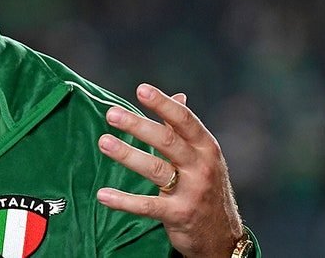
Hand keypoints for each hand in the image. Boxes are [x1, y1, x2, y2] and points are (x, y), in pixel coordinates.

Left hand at [95, 83, 243, 256]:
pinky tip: (103, 194)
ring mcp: (191, 192)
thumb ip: (185, 128)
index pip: (184, 120)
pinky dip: (124, 201)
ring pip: (155, 169)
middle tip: (111, 114)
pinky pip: (148, 206)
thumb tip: (178, 96)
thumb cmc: (207, 187)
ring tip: (104, 142)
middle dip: (138, 126)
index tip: (141, 89)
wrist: (222, 235)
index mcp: (206, 147)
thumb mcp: (203, 156)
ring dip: (127, 154)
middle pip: (167, 141)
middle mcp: (201, 167)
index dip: (163, 104)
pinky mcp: (179, 215)